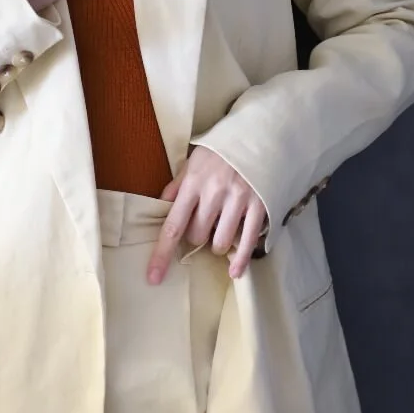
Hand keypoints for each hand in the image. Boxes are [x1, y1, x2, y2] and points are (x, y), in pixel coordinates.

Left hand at [146, 146, 268, 283]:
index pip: (173, 225)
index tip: (153, 277)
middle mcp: (214, 193)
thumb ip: (177, 186)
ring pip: (220, 242)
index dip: (162, 253)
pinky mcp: (259, 206)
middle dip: (197, 236)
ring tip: (221, 230)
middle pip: (197, 236)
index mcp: (193, 183)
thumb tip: (160, 206)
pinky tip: (235, 270)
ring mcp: (238, 200)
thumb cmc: (223, 151)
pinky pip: (247, 242)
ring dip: (217, 244)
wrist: (260, 134)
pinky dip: (240, 260)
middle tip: (204, 225)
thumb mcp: (194, 161)